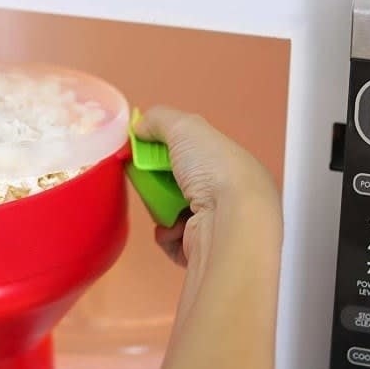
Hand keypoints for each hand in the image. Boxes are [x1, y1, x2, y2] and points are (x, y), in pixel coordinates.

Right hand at [134, 106, 280, 268]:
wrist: (229, 222)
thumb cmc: (216, 172)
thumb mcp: (184, 127)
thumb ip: (159, 119)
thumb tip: (140, 127)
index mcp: (230, 163)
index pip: (195, 154)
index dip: (168, 150)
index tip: (146, 151)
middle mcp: (228, 194)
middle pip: (180, 183)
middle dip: (159, 182)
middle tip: (149, 179)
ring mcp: (218, 223)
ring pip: (174, 212)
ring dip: (161, 208)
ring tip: (162, 207)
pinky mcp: (205, 249)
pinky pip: (173, 240)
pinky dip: (166, 234)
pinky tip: (171, 228)